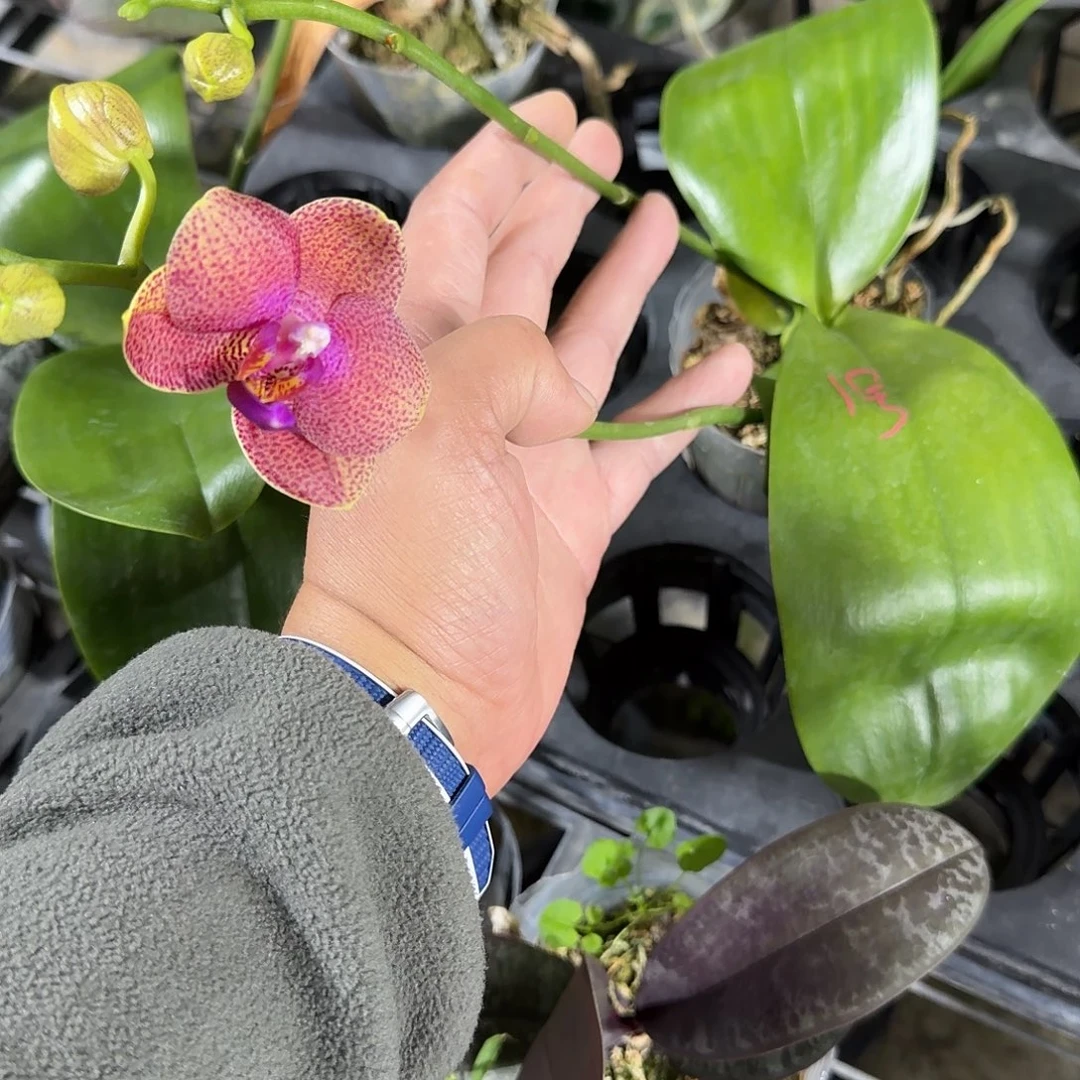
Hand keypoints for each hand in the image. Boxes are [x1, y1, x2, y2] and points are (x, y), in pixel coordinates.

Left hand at [284, 92, 750, 789]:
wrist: (431, 693)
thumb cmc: (412, 563)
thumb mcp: (430, 431)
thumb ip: (496, 361)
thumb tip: (557, 379)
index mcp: (413, 362)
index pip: (450, 236)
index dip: (499, 168)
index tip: (554, 117)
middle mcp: (467, 396)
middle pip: (515, 277)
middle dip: (554, 205)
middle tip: (604, 145)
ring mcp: (525, 453)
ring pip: (580, 347)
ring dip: (618, 283)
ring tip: (663, 219)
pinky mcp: (574, 510)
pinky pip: (637, 442)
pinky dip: (677, 406)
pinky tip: (724, 365)